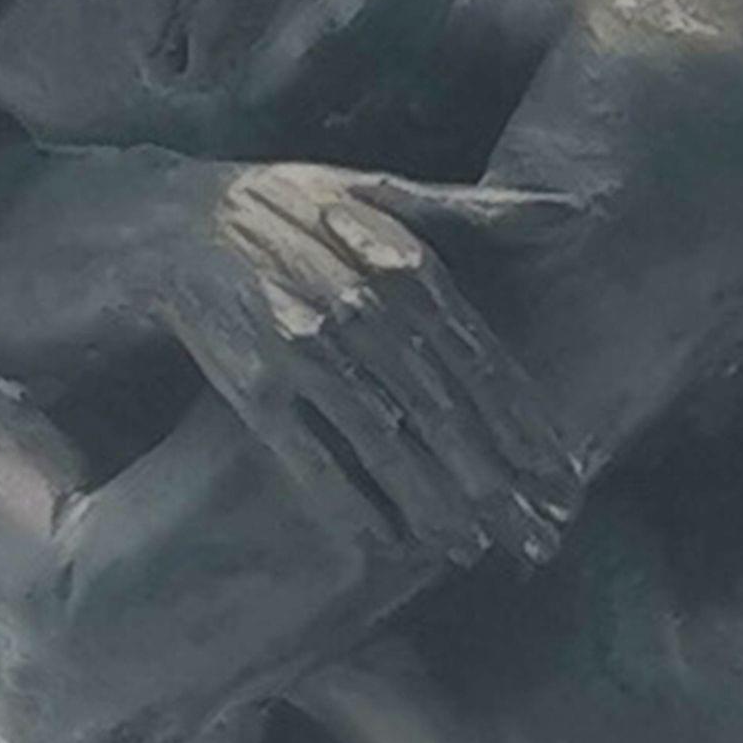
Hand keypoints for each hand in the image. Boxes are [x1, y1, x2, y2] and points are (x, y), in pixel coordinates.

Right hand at [178, 165, 589, 568]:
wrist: (175, 222)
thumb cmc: (290, 209)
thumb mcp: (380, 192)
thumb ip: (474, 211)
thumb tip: (568, 211)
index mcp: (400, 267)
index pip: (481, 359)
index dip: (525, 422)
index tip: (564, 472)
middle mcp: (360, 311)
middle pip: (445, 412)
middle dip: (497, 480)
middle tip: (539, 534)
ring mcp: (305, 353)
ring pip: (386, 443)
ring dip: (433, 502)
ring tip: (473, 549)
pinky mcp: (253, 389)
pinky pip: (311, 458)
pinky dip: (349, 503)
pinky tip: (386, 543)